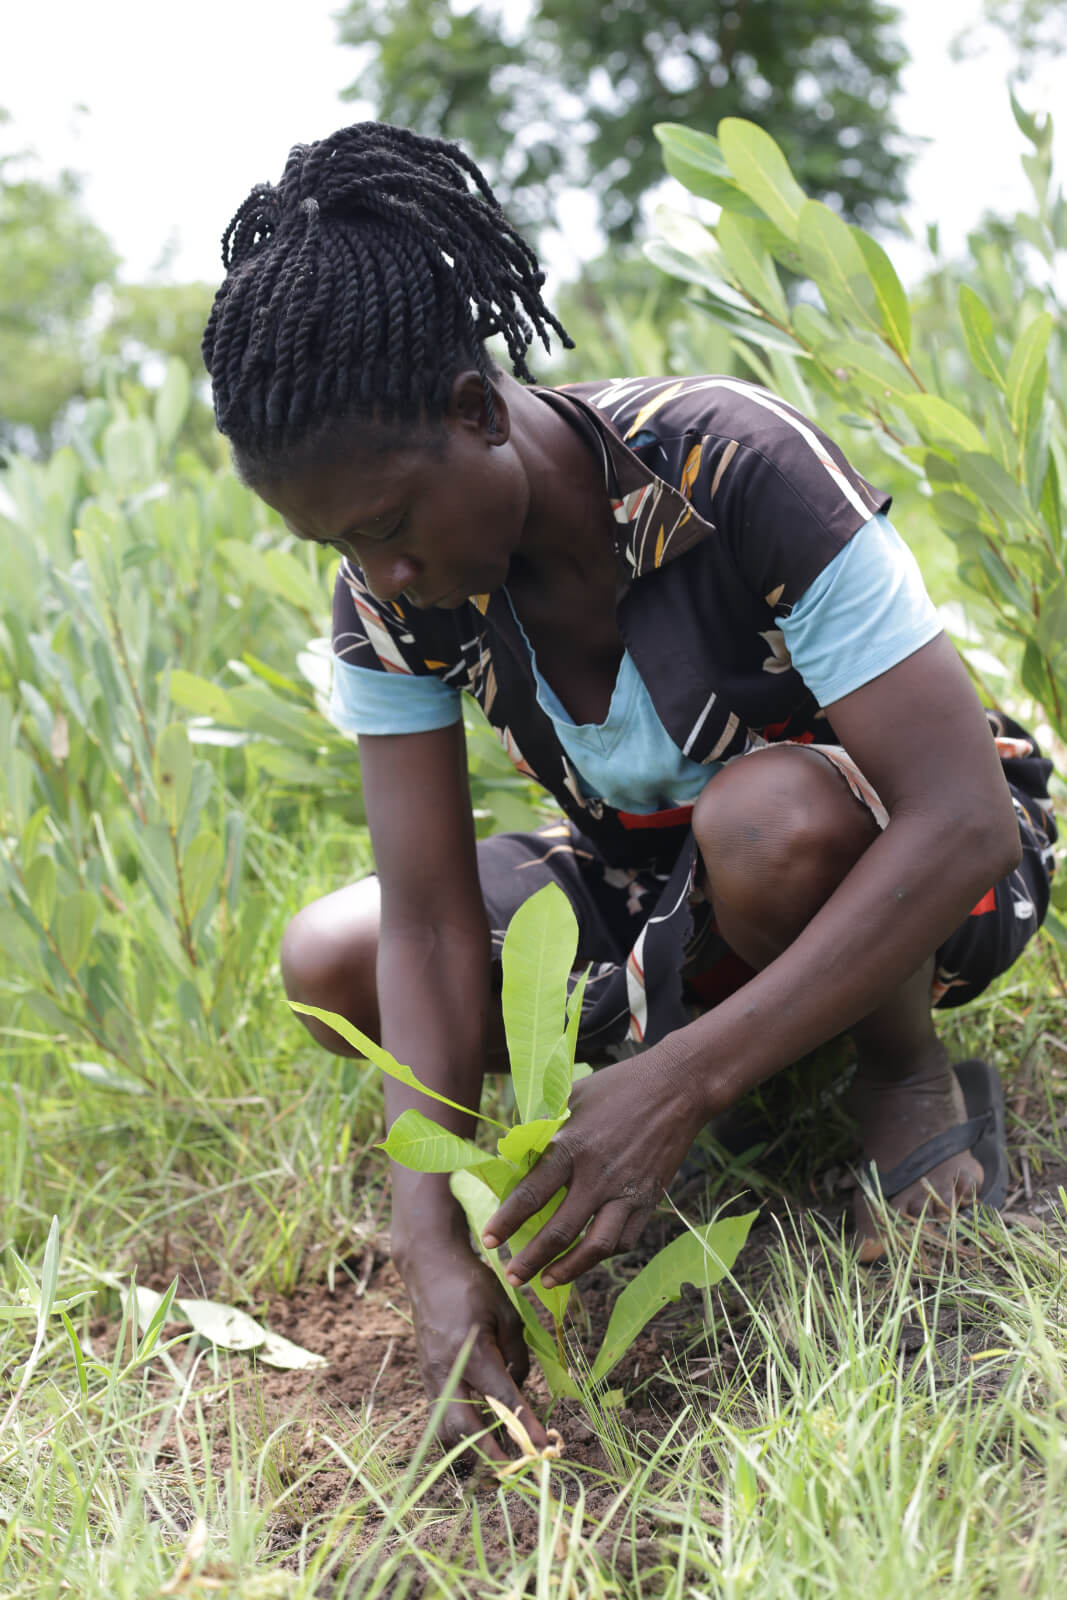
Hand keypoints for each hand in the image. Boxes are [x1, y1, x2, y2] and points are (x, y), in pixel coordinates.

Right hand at [401, 1243, 552, 1463]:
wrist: (429, 1267)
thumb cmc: (473, 1284)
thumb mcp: (507, 1313)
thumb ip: (516, 1355)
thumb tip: (518, 1390)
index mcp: (473, 1350)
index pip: (503, 1400)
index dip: (524, 1428)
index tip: (542, 1450)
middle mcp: (447, 1369)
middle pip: (463, 1428)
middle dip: (489, 1454)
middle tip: (517, 1468)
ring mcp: (431, 1376)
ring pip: (446, 1429)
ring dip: (471, 1447)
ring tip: (500, 1455)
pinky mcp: (426, 1376)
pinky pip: (441, 1415)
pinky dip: (460, 1430)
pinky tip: (481, 1432)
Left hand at [481, 1047, 707, 1289]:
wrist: (676, 1088)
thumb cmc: (616, 1087)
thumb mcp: (570, 1097)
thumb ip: (542, 1127)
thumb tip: (511, 1152)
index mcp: (571, 1146)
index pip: (530, 1194)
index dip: (506, 1221)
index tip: (488, 1240)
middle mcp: (597, 1175)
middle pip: (558, 1231)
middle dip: (530, 1260)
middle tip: (512, 1277)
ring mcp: (626, 1192)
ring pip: (595, 1247)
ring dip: (568, 1270)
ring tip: (546, 1281)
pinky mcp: (649, 1200)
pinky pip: (624, 1240)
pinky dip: (602, 1255)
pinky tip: (586, 1259)